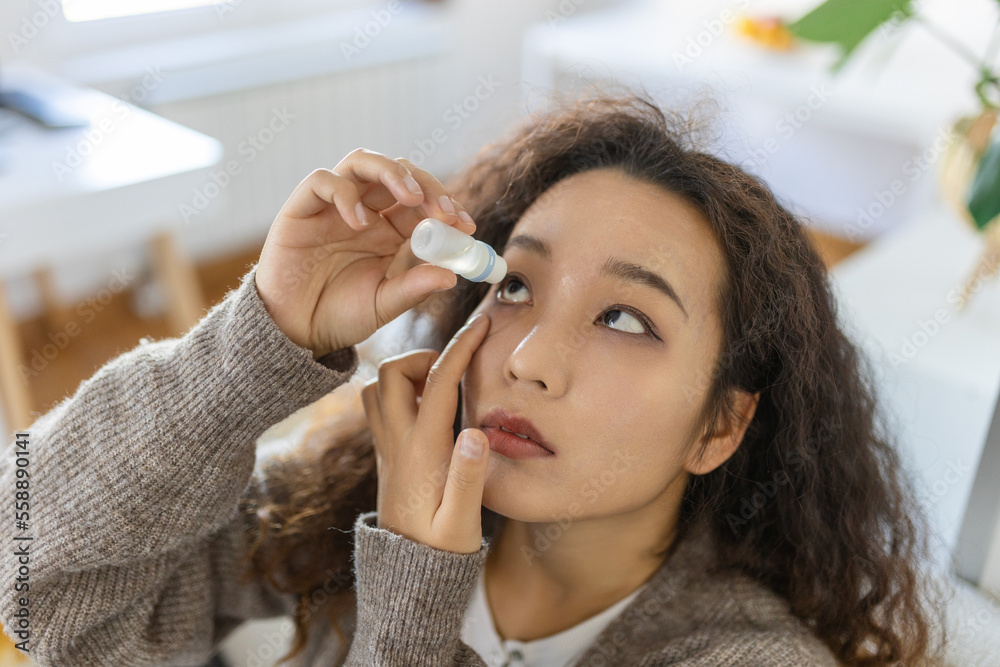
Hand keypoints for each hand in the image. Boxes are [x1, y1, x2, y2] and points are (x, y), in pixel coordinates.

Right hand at [254, 148, 476, 357]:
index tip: (465, 224)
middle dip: (426, 185)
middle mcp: (365, 211)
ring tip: (411, 198)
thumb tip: (452, 276)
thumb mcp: (385, 305)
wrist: (295, 332)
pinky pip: (322, 181)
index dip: (445, 205)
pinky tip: (360, 222)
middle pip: (399, 173)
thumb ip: (415, 287)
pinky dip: (345, 193)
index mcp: (390, 230)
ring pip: (363, 162)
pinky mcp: (302, 208)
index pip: (422, 200)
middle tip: (443, 210)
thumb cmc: (341, 315)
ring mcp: (334, 206)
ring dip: (392, 172)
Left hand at [360, 312, 490, 553]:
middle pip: (391, 374)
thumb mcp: (463, 522)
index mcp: (422, 451)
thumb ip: (469, 478)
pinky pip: (379, 407)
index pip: (438, 384)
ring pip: (376, 388)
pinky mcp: (385, 455)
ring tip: (439, 387)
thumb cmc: (442, 550)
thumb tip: (475, 434)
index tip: (481, 325)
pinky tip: (427, 407)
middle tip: (453, 369)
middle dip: (423, 357)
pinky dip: (399, 392)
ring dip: (405, 374)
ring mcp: (387, 448)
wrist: (409, 575)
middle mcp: (398, 443)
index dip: (460, 348)